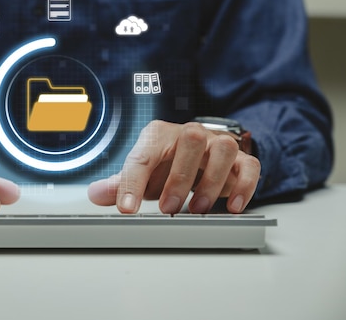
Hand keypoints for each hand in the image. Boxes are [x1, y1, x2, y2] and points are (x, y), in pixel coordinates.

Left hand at [87, 120, 259, 213]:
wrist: (200, 152)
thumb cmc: (167, 163)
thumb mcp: (142, 173)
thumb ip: (120, 184)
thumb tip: (95, 194)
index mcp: (159, 135)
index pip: (143, 155)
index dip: (132, 183)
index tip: (127, 209)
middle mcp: (191, 134)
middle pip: (191, 140)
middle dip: (179, 178)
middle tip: (168, 208)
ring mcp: (218, 144)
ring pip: (223, 149)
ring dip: (211, 182)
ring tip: (197, 209)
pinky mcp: (241, 160)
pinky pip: (250, 166)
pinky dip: (243, 186)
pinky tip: (231, 206)